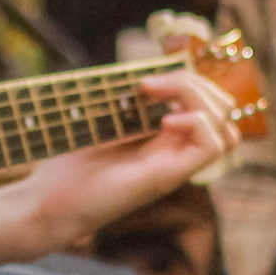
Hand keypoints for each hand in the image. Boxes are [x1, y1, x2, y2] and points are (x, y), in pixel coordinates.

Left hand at [17, 69, 243, 245]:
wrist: (49, 201)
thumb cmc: (69, 164)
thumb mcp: (104, 120)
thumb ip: (130, 101)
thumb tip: (147, 73)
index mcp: (164, 136)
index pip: (207, 102)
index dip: (191, 79)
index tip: (148, 74)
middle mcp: (176, 151)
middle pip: (223, 111)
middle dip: (197, 83)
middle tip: (151, 83)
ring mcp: (175, 165)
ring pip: (226, 127)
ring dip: (199, 98)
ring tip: (156, 95)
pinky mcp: (168, 178)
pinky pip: (213, 146)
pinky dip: (197, 123)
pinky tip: (164, 122)